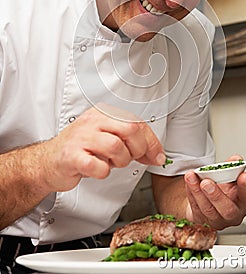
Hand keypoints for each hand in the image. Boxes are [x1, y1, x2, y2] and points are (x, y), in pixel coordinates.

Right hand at [41, 103, 165, 191]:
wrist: (48, 161)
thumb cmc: (80, 150)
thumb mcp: (107, 139)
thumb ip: (131, 143)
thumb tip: (157, 154)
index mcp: (103, 114)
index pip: (136, 122)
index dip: (151, 142)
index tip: (157, 156)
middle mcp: (93, 121)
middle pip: (130, 129)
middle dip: (137, 149)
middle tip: (131, 159)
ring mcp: (82, 137)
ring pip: (116, 146)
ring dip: (120, 161)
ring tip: (111, 163)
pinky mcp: (72, 156)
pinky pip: (97, 165)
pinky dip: (103, 172)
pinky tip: (98, 170)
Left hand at [184, 155, 245, 229]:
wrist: (207, 200)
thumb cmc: (223, 189)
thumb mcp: (230, 176)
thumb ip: (233, 167)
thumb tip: (236, 159)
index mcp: (244, 202)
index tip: (244, 175)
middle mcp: (233, 215)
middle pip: (227, 210)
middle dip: (216, 195)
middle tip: (206, 182)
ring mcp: (217, 220)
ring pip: (207, 209)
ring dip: (197, 192)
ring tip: (191, 177)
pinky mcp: (202, 221)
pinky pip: (195, 208)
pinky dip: (191, 193)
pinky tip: (188, 181)